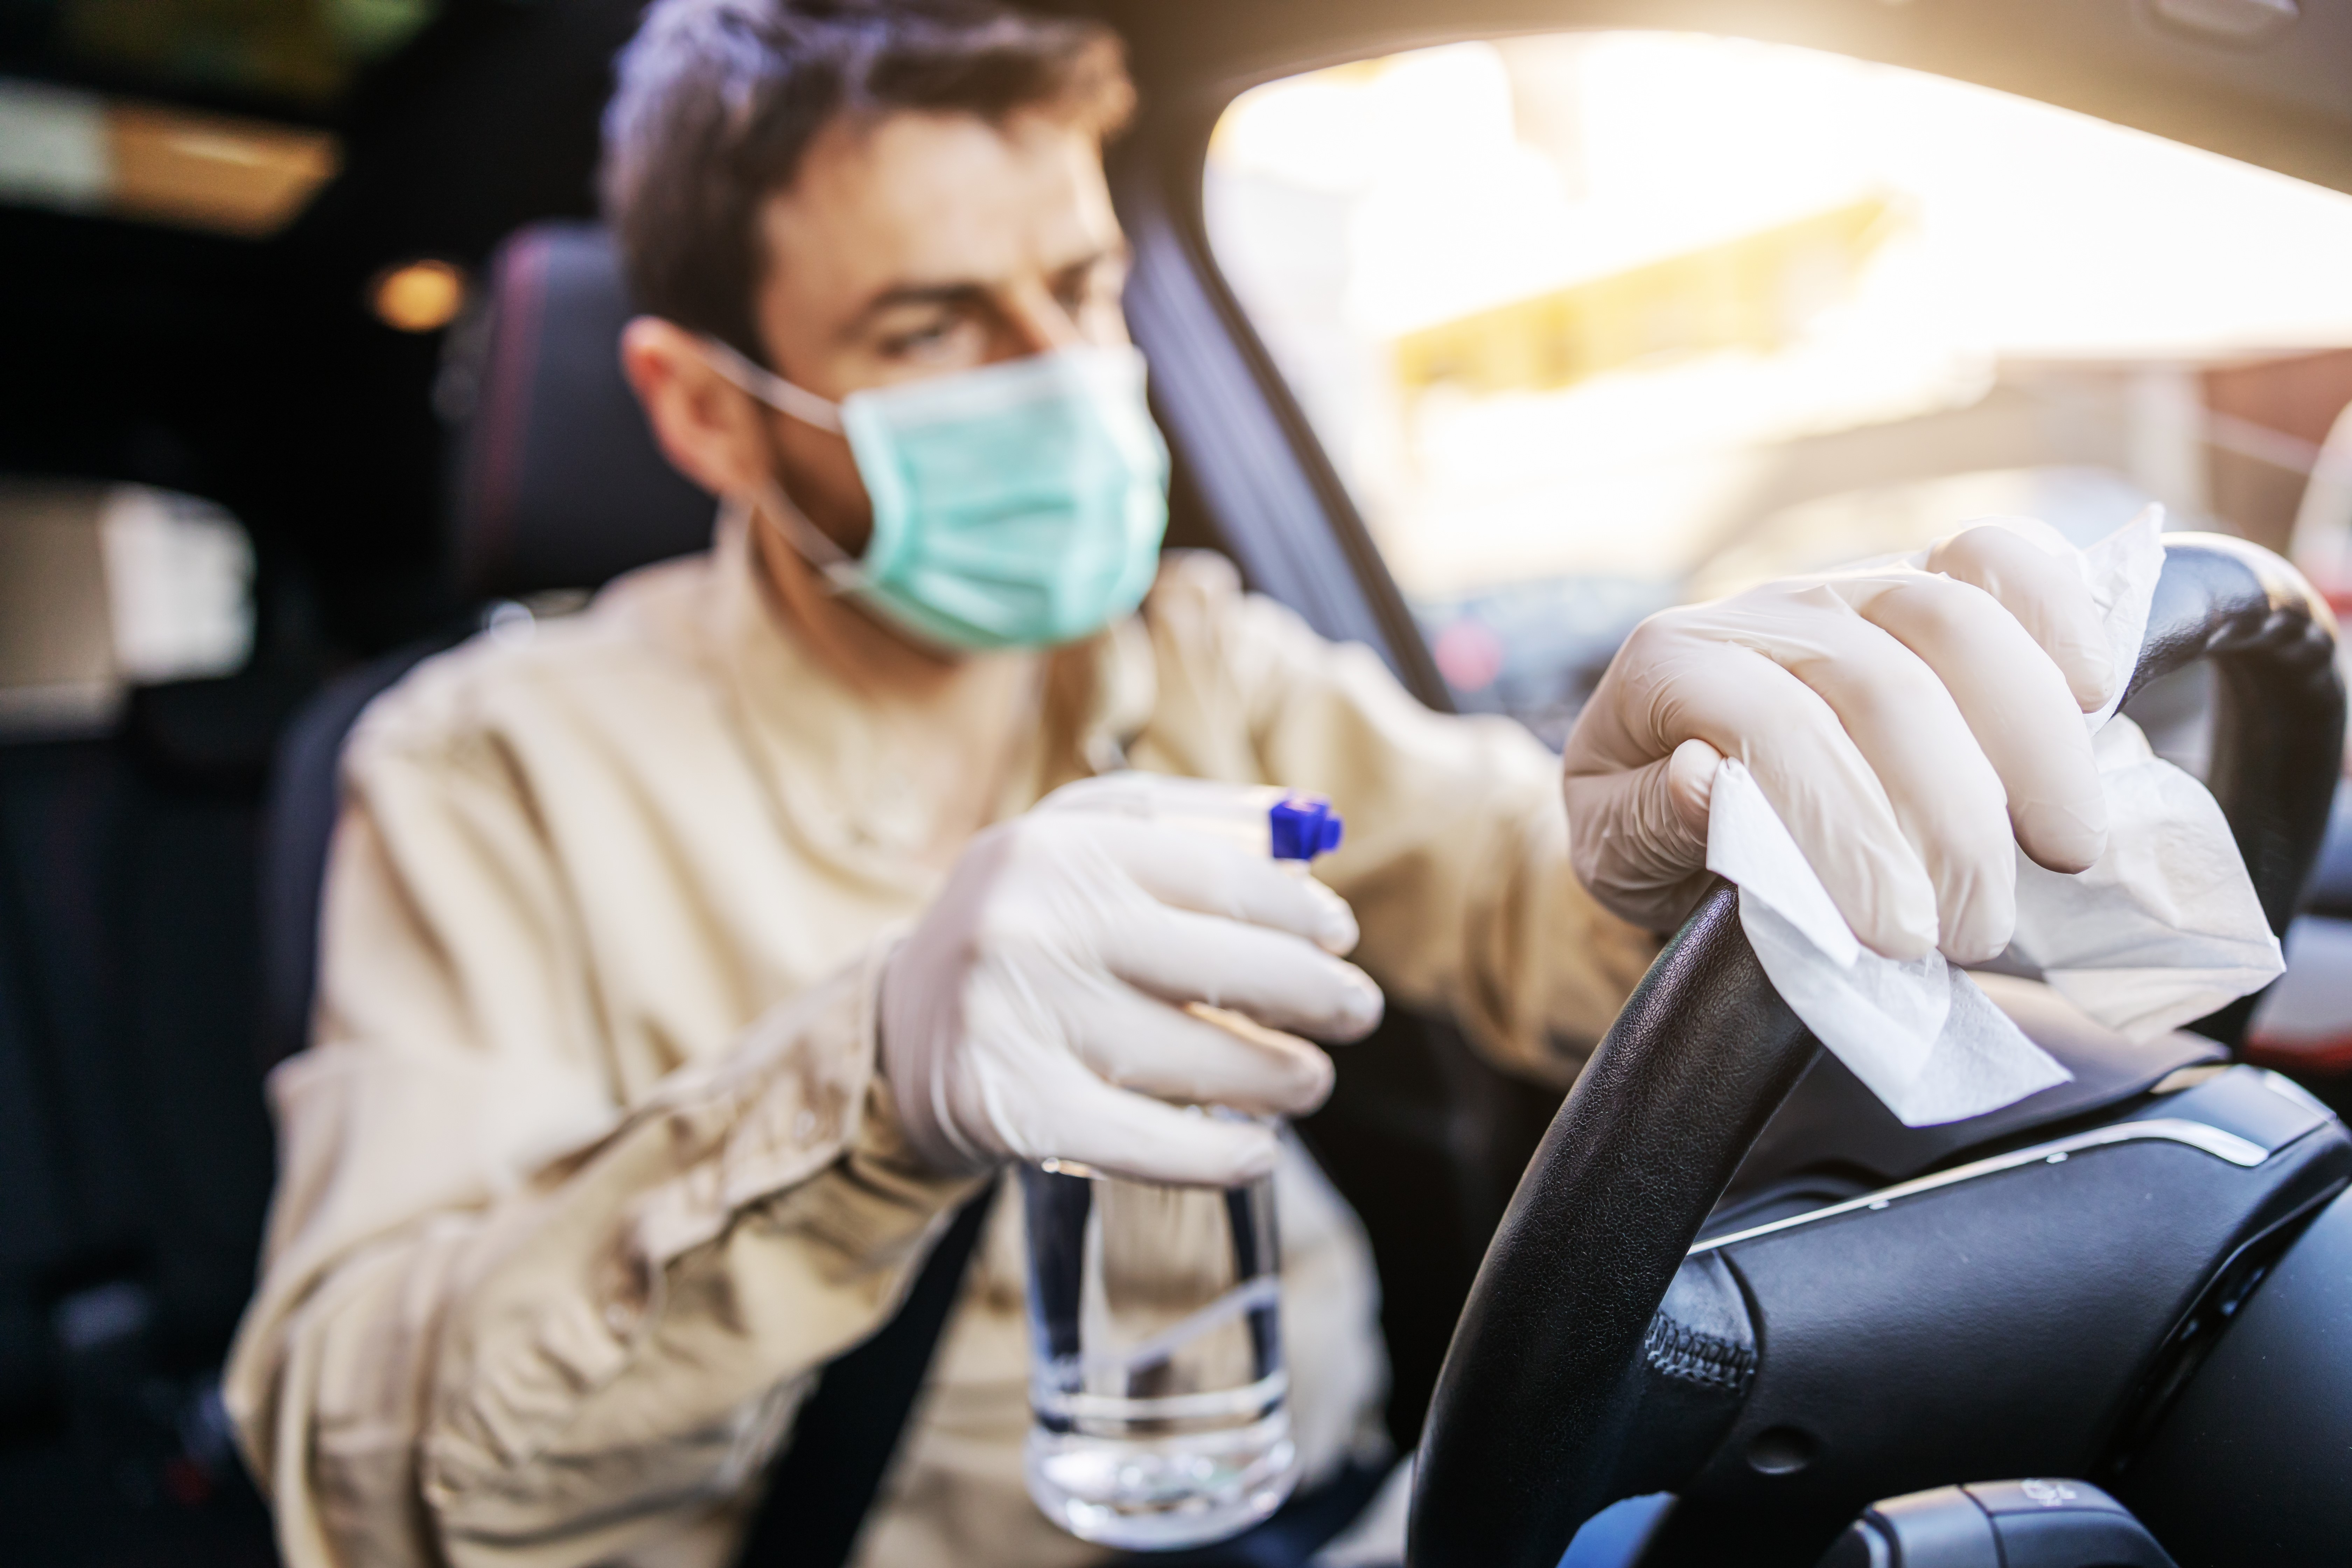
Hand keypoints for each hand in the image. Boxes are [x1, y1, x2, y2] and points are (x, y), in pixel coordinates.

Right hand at [880, 782, 1382, 1185]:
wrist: (897, 1032)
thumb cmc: (1024, 931)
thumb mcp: (1077, 845)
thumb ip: (1187, 825)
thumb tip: (1311, 837)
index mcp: (1058, 847)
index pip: (1219, 876)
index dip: (1297, 913)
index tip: (1341, 938)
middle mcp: (1033, 924)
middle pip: (1225, 966)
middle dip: (1315, 995)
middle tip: (1357, 1012)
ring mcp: (1020, 1018)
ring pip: (1198, 1059)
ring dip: (1280, 1079)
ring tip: (1308, 1081)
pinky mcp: (1014, 1109)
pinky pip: (1148, 1143)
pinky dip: (1219, 1156)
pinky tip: (1259, 1154)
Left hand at [1561, 518, 2116, 962]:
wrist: (1672, 775)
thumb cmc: (1653, 823)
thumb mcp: (1618, 851)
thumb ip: (1649, 823)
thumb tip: (1701, 781)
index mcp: (1668, 666)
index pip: (1777, 734)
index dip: (1847, 834)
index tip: (1897, 936)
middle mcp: (1760, 611)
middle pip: (1884, 687)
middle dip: (1951, 821)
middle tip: (1977, 931)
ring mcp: (1848, 586)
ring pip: (1955, 621)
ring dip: (2029, 738)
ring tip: (2063, 848)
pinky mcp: (1923, 578)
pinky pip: (1997, 558)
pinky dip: (2058, 613)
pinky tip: (2096, 696)